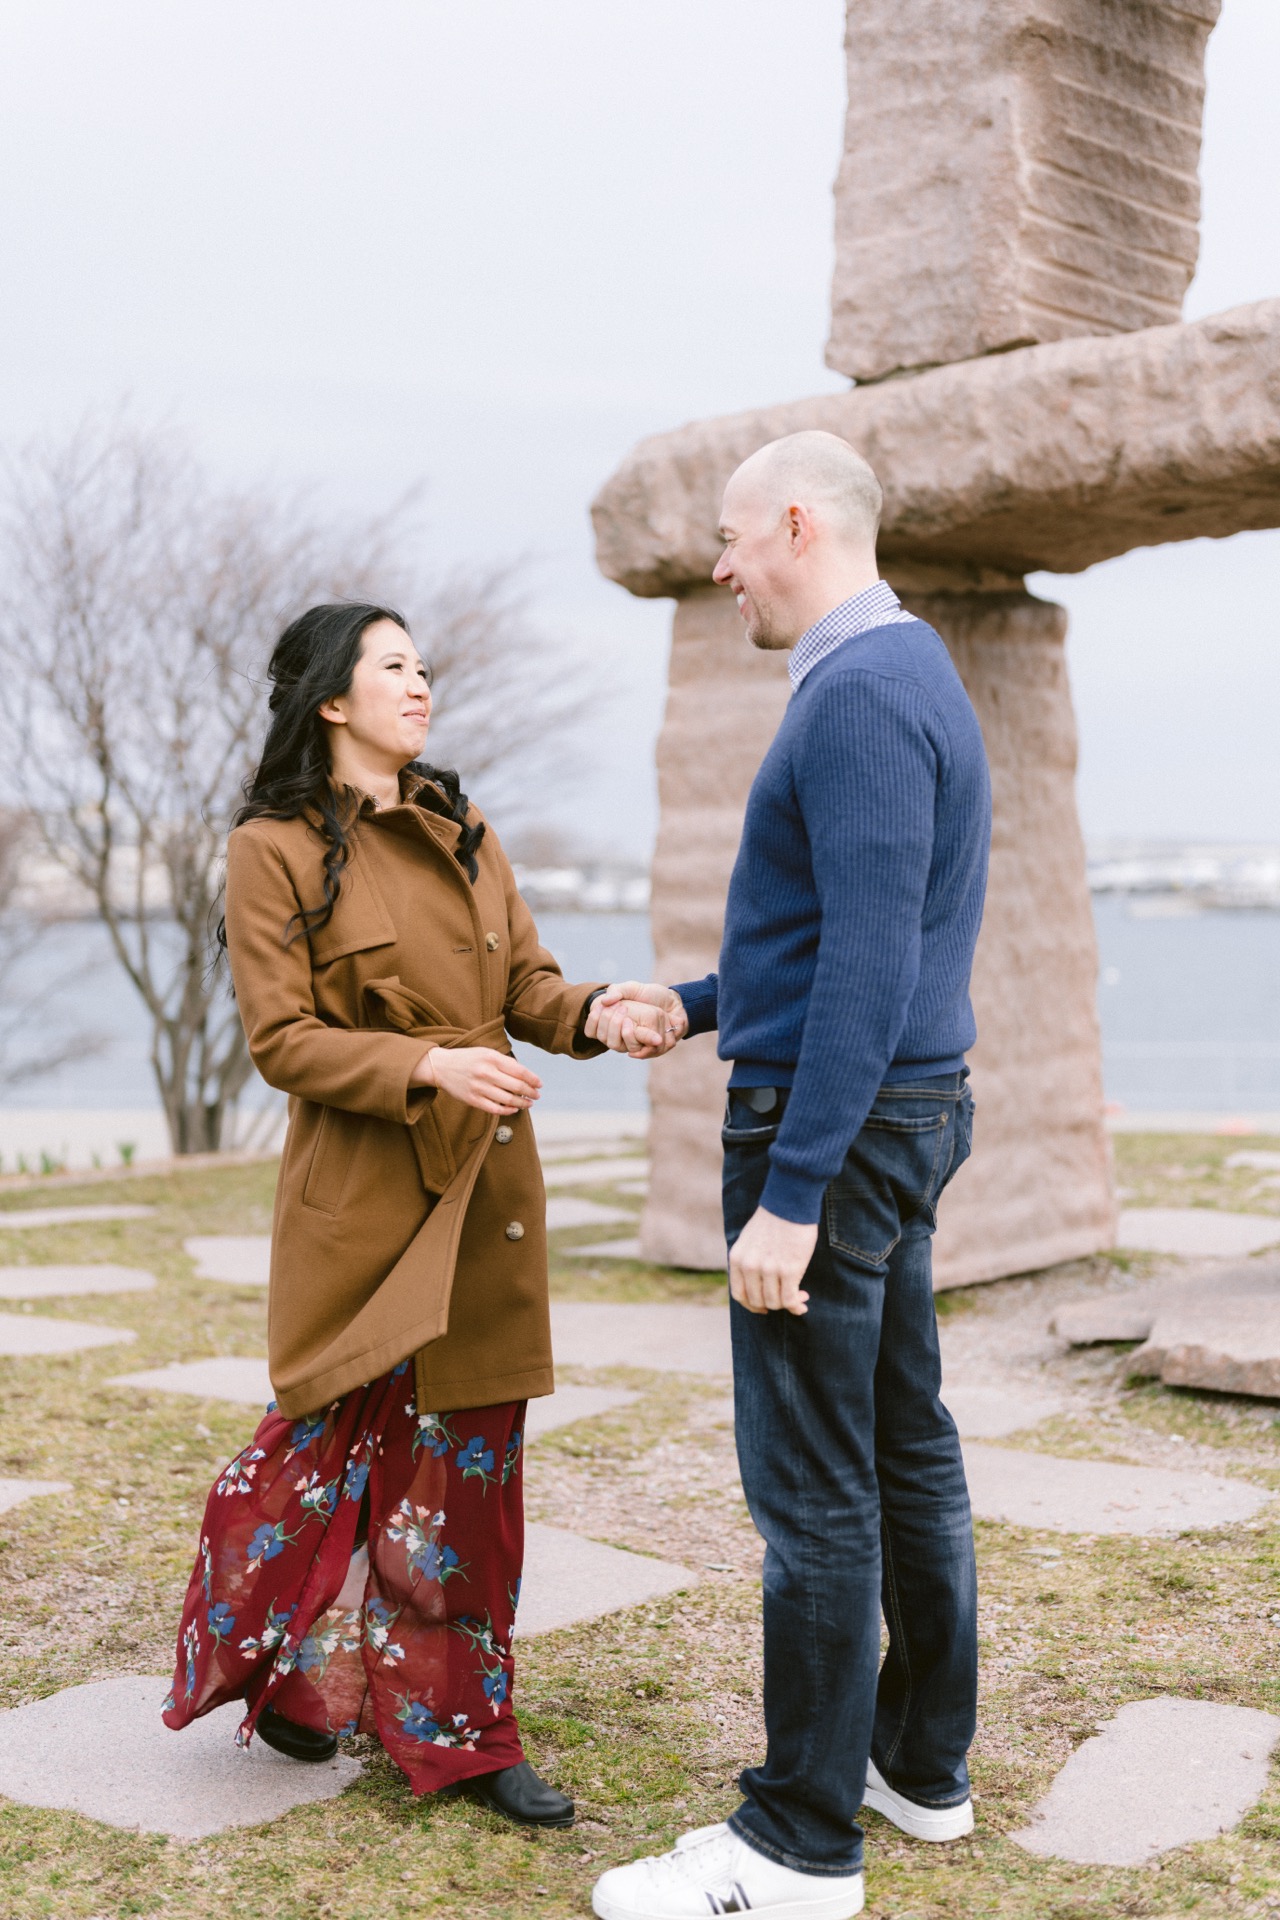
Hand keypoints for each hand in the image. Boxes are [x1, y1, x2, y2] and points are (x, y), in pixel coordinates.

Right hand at [411, 1046, 541, 1114]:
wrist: (441, 1067)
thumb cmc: (467, 1059)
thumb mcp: (486, 1053)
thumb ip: (504, 1062)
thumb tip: (525, 1075)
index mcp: (492, 1058)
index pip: (520, 1071)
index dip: (533, 1079)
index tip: (539, 1084)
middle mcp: (486, 1072)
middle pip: (517, 1086)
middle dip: (530, 1092)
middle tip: (536, 1095)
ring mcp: (479, 1087)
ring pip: (508, 1099)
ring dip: (522, 1103)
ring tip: (528, 1103)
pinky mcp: (472, 1100)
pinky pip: (495, 1109)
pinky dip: (508, 1111)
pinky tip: (514, 1109)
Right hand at [585, 981, 687, 1058]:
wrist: (676, 1002)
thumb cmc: (652, 994)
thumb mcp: (633, 988)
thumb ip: (618, 991)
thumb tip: (604, 1002)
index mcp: (616, 1024)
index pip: (593, 1032)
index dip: (593, 1024)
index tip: (599, 1009)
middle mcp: (624, 1037)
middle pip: (611, 1043)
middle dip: (612, 1026)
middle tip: (621, 1008)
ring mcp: (639, 1044)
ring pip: (627, 1048)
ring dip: (628, 1035)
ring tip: (628, 1020)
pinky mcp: (654, 1048)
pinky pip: (648, 1052)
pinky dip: (647, 1045)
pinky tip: (649, 1036)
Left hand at [729, 1207, 816, 1315]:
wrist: (789, 1203)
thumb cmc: (773, 1220)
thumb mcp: (749, 1241)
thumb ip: (748, 1262)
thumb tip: (759, 1287)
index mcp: (737, 1259)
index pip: (739, 1295)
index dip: (752, 1305)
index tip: (764, 1306)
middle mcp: (749, 1266)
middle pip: (758, 1301)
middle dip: (773, 1305)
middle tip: (787, 1299)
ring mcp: (768, 1269)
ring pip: (775, 1303)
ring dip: (788, 1304)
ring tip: (800, 1297)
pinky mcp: (789, 1270)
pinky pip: (790, 1299)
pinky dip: (797, 1305)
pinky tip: (803, 1302)